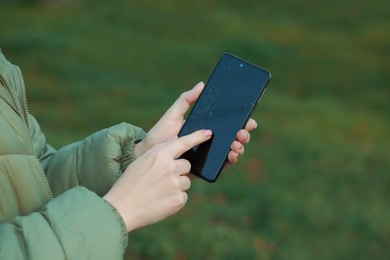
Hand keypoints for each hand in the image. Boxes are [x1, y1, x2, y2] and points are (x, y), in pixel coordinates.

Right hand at [104, 129, 212, 232]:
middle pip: (187, 165)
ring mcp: (176, 183)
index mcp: (160, 154)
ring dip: (176, 186)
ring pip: (186, 181)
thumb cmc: (130, 183)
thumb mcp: (142, 162)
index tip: (208, 133)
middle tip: (162, 179)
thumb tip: (177, 157)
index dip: (197, 137)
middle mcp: (170, 167)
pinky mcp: (179, 199)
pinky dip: (174, 199)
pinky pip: (183, 196)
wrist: (122, 208)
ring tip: (159, 191)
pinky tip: (161, 201)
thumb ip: (161, 156)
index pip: (184, 142)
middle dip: (179, 171)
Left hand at [133, 82, 256, 165]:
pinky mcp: (203, 168)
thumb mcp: (172, 115)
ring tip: (235, 145)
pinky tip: (230, 157)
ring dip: (239, 148)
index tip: (248, 120)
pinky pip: (220, 165)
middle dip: (243, 135)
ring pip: (230, 151)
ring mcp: (208, 155)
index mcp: (205, 127)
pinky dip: (229, 161)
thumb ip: (186, 100)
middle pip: (233, 137)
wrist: (148, 156)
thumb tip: (202, 84)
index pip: (228, 124)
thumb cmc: (160, 134)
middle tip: (242, 133)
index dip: (241, 122)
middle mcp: (209, 141)